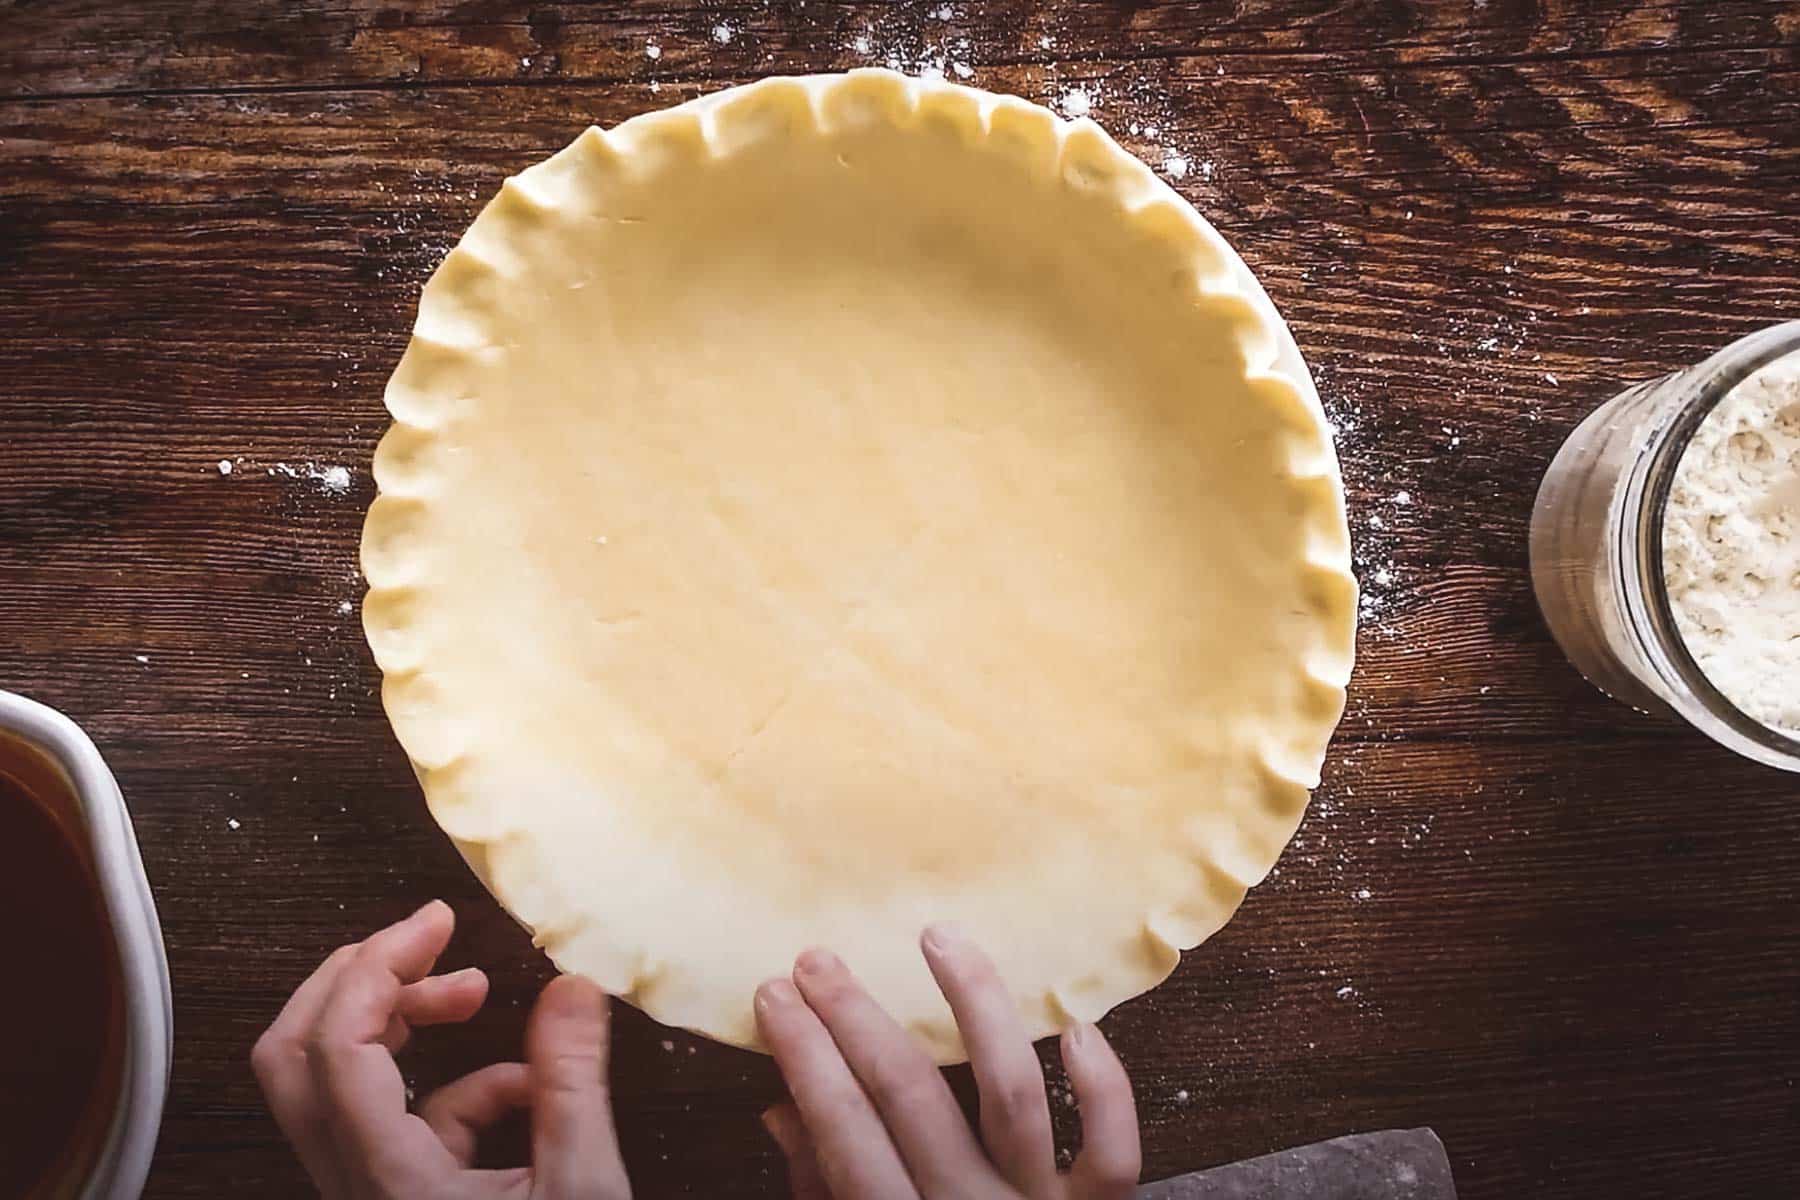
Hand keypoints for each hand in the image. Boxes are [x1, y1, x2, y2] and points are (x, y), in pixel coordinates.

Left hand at [251, 900, 630, 1199]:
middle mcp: (356, 1189)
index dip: (379, 965)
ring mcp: (368, 1197)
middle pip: (293, 1057)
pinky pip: (401, 1127)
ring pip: (333, 1088)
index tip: (438, 922)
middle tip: (426, 943)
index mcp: (388, 1182)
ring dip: (401, 1027)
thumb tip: (572, 987)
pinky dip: (455, 1088)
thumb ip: (572, 1085)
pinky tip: (524, 1088)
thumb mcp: (583, 1192)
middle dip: (358, 981)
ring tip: (474, 996)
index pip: (337, 1044)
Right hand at [755, 925, 1139, 1199]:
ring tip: (936, 937)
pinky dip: (1107, 1090)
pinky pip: (1114, 1154)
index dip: (804, 1056)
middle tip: (818, 959)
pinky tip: (1076, 1026)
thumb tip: (779, 1109)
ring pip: (1010, 1094)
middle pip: (910, 1099)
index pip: (841, 1129)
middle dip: (856, 1021)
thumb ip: (818, 1190)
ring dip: (973, 1006)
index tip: (773, 993)